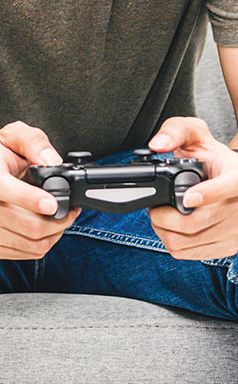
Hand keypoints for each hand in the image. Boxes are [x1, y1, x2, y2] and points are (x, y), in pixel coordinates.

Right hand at [0, 121, 80, 259]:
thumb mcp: (14, 136)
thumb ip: (34, 142)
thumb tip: (51, 160)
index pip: (3, 190)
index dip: (30, 199)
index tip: (53, 203)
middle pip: (27, 225)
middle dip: (59, 220)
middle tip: (69, 209)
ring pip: (32, 244)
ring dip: (54, 233)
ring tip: (57, 217)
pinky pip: (27, 254)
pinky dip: (43, 243)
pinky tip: (42, 228)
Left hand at [147, 117, 237, 259]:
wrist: (233, 179)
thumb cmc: (214, 159)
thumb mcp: (198, 135)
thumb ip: (177, 130)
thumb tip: (158, 144)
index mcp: (237, 177)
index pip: (230, 187)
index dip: (208, 194)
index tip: (188, 197)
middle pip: (194, 223)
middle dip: (162, 216)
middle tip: (155, 206)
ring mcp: (235, 230)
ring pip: (187, 241)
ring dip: (163, 231)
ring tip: (162, 215)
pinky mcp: (227, 247)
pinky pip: (188, 253)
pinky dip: (171, 243)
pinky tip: (172, 229)